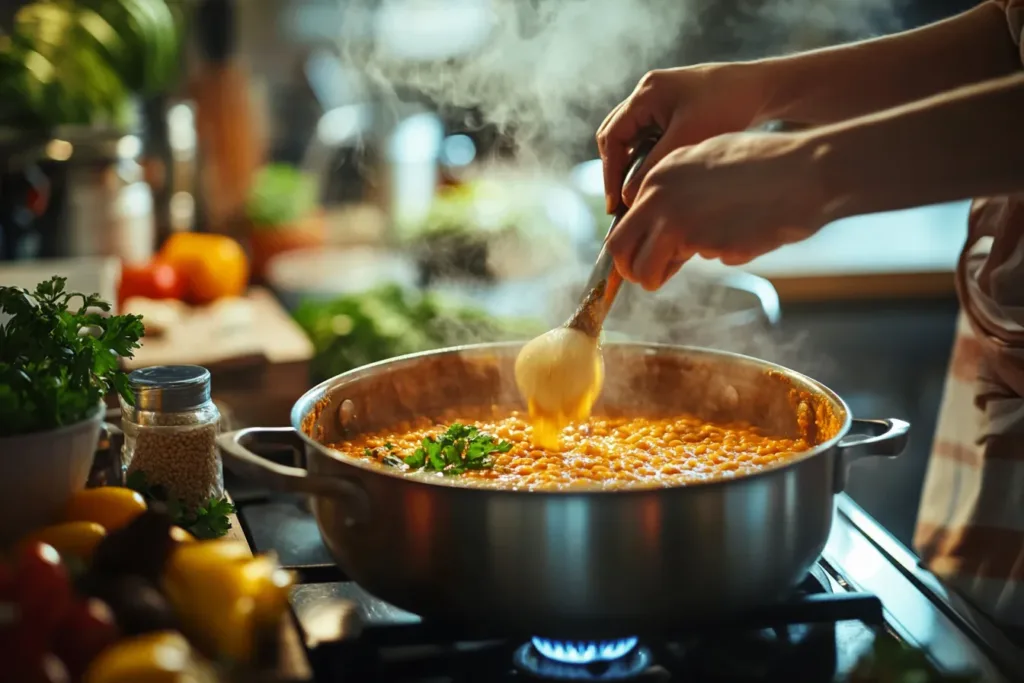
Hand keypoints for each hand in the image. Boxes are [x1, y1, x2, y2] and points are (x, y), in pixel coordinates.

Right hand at [596, 63, 771, 211]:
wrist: (763, 88)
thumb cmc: (729, 106)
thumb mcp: (688, 139)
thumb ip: (654, 166)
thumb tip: (627, 197)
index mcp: (646, 93)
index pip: (612, 137)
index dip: (610, 172)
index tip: (616, 204)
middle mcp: (647, 93)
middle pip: (615, 136)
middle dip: (615, 170)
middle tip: (620, 204)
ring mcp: (658, 100)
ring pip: (631, 139)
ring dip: (630, 166)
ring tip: (636, 195)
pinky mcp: (672, 110)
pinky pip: (648, 138)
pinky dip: (646, 159)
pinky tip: (656, 180)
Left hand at [606, 131, 829, 290]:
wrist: (805, 172)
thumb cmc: (766, 164)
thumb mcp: (708, 162)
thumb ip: (678, 191)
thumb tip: (661, 225)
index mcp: (659, 175)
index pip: (624, 222)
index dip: (634, 245)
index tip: (643, 256)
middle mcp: (660, 197)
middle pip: (620, 251)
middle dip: (631, 270)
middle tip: (647, 278)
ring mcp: (678, 222)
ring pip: (644, 270)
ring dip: (658, 278)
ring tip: (677, 272)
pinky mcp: (703, 244)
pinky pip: (694, 265)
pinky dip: (714, 257)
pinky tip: (740, 237)